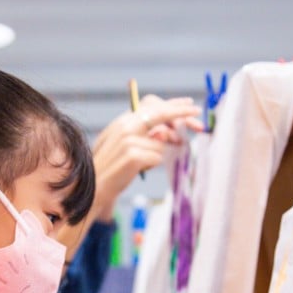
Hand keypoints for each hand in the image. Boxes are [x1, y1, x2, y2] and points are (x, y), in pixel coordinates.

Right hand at [88, 95, 202, 220]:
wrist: (93, 188)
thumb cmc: (111, 169)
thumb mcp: (126, 147)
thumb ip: (146, 137)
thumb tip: (169, 134)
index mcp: (123, 121)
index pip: (152, 104)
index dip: (173, 105)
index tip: (190, 105)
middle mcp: (126, 126)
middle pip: (162, 114)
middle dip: (183, 116)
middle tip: (200, 125)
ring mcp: (129, 140)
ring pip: (162, 143)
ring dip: (158, 155)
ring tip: (140, 165)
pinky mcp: (133, 155)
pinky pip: (157, 157)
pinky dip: (152, 165)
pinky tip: (137, 170)